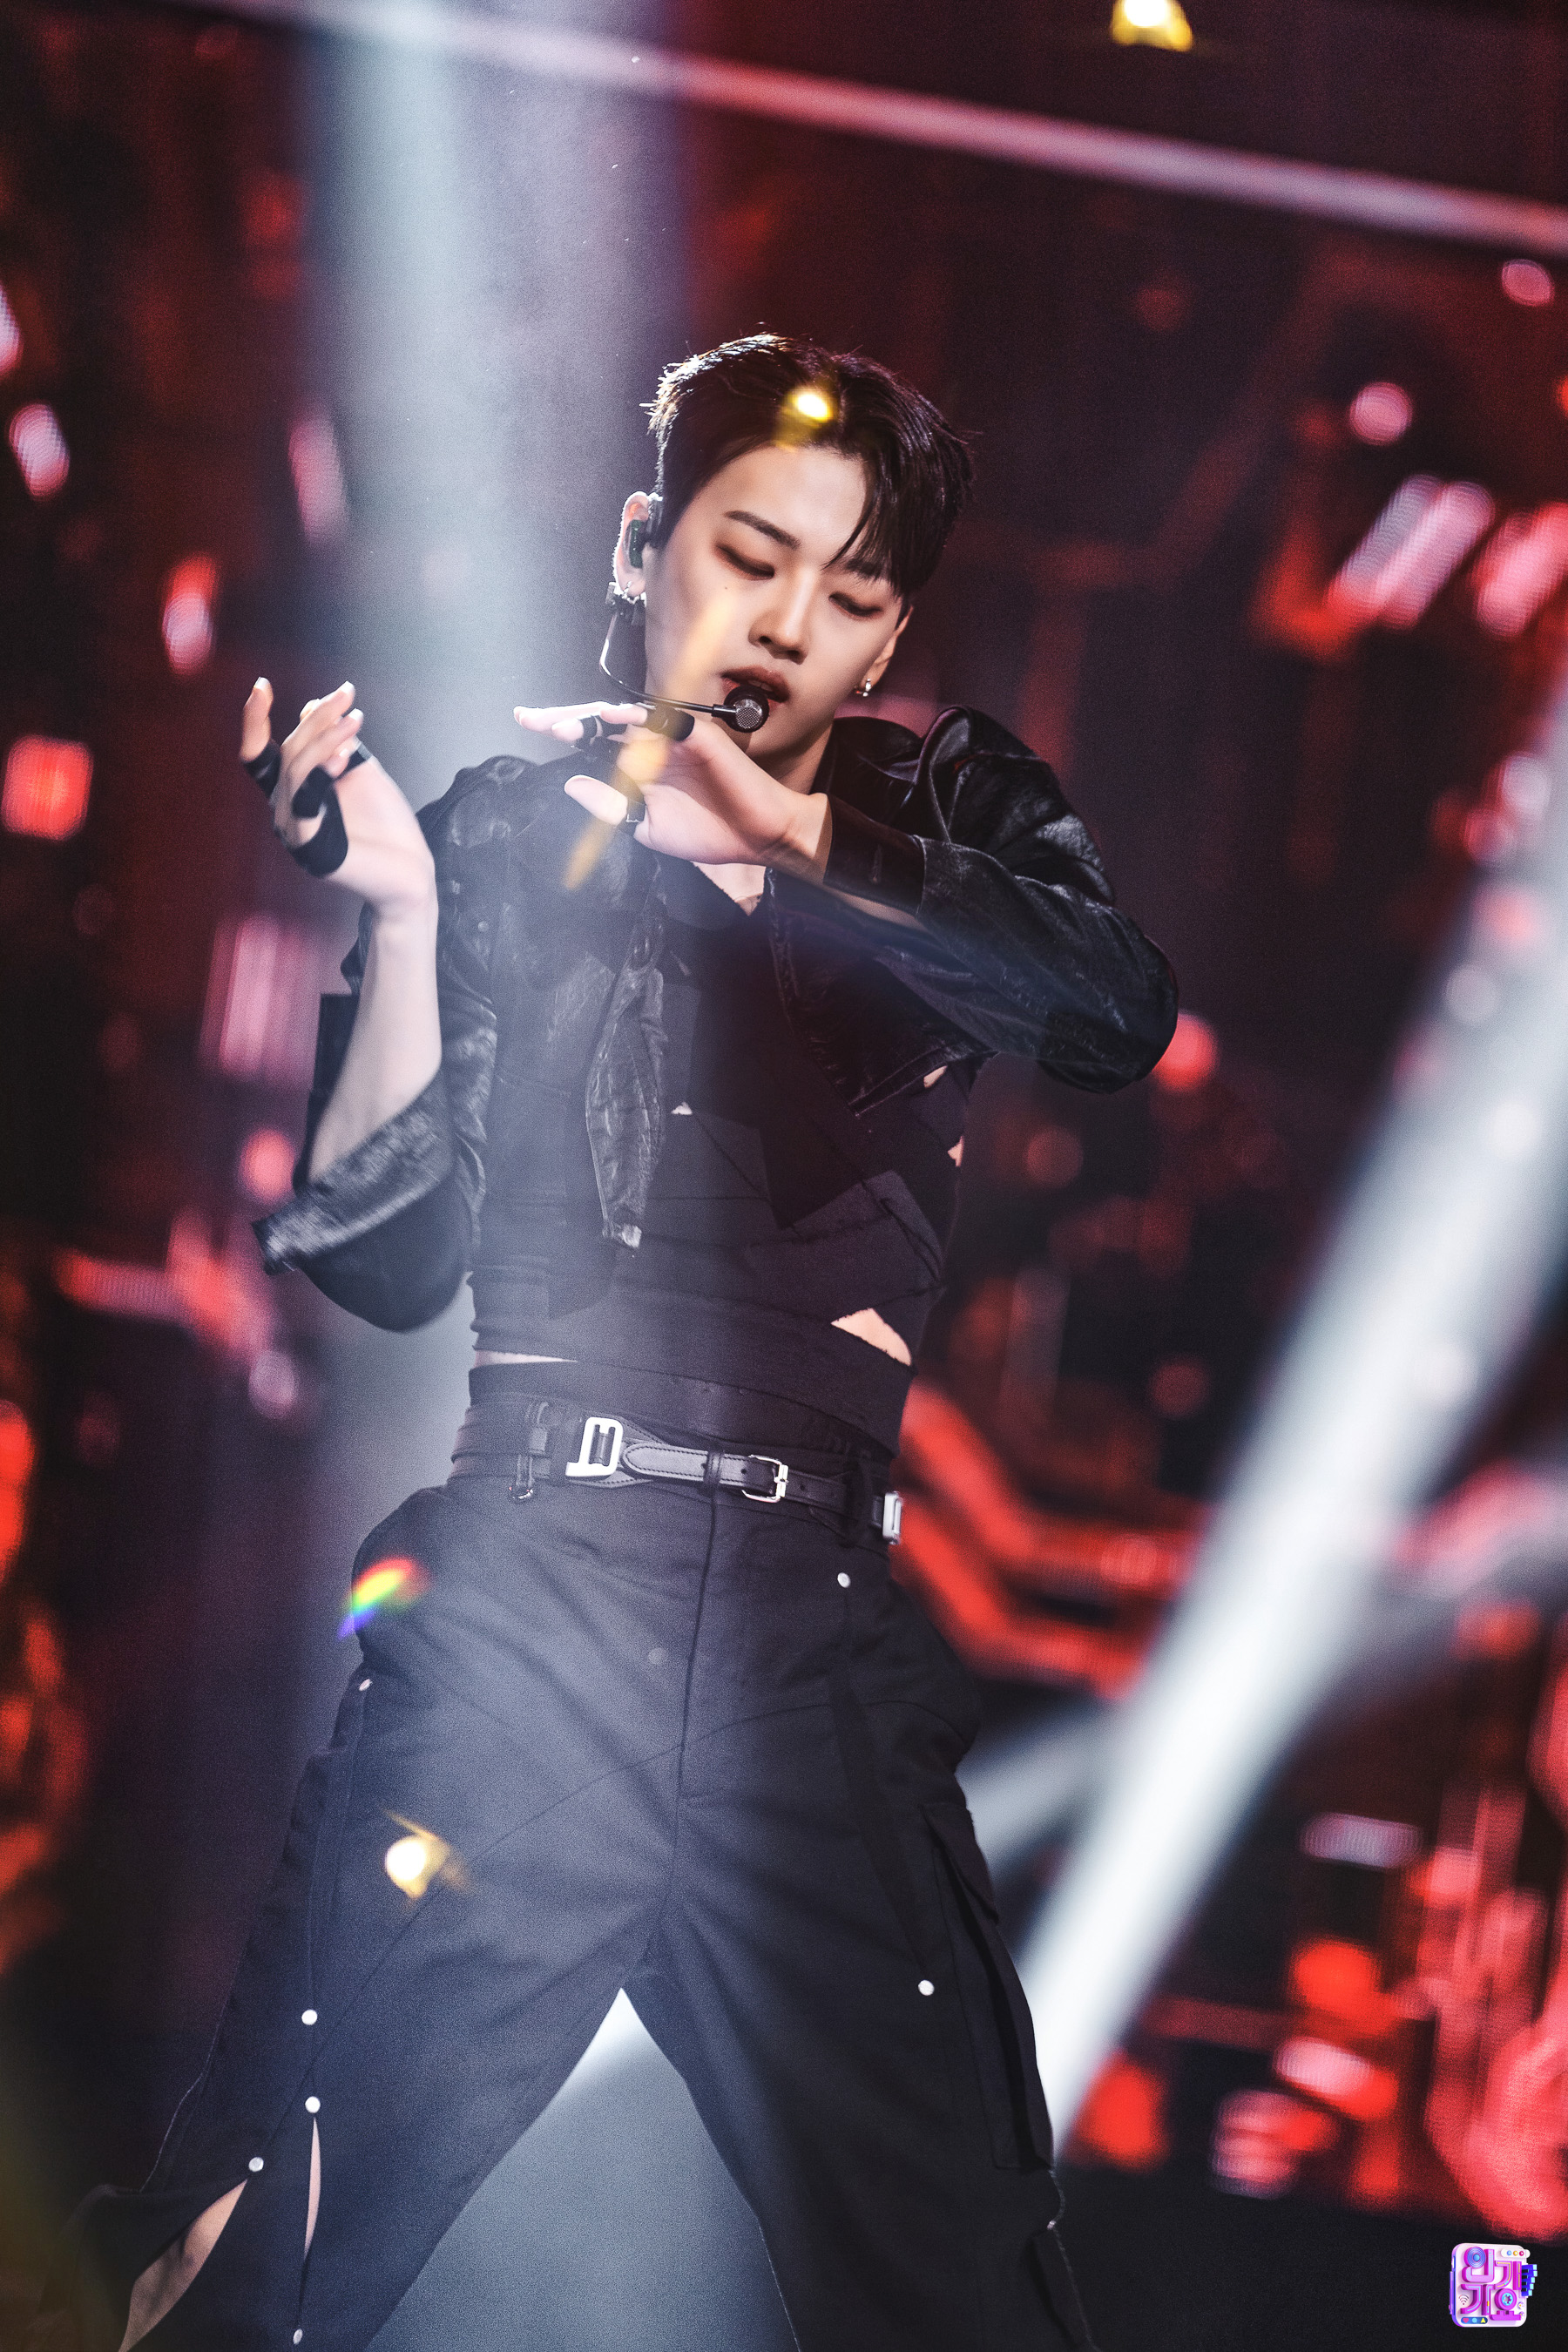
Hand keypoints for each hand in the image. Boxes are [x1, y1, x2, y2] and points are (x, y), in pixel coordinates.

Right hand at [243, 679, 435, 923]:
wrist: (411, 872)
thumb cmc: (386, 825)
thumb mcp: (358, 771)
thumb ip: (334, 743)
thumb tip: (309, 706)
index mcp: (292, 793)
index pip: (259, 755)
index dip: (253, 721)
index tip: (262, 685)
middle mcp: (284, 811)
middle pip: (288, 752)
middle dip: (318, 718)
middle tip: (348, 694)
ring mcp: (294, 831)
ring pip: (295, 769)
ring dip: (325, 737)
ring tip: (356, 719)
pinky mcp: (310, 847)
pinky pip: (305, 799)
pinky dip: (322, 771)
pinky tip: (345, 757)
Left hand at [514, 701, 828, 878]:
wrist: (756, 837)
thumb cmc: (710, 832)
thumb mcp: (646, 824)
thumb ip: (610, 805)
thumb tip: (571, 784)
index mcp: (641, 765)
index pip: (594, 742)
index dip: (564, 733)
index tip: (529, 728)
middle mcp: (653, 746)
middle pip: (599, 723)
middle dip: (564, 719)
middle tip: (529, 718)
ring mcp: (673, 738)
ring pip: (622, 719)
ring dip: (589, 720)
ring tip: (557, 728)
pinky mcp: (695, 736)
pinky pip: (660, 721)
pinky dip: (632, 718)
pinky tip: (607, 720)